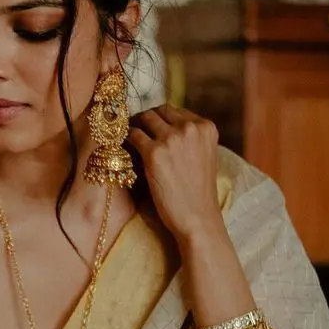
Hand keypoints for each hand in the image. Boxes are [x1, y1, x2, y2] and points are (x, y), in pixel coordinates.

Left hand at [126, 104, 223, 245]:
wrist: (198, 218)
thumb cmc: (198, 193)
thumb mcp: (204, 156)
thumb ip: (191, 139)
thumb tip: (165, 128)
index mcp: (206, 126)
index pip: (175, 111)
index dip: (160, 119)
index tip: (150, 128)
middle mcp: (190, 127)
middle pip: (159, 111)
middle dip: (146, 120)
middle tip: (135, 131)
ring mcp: (172, 138)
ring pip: (144, 119)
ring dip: (135, 127)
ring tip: (128, 139)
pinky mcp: (154, 152)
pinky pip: (132, 135)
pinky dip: (126, 139)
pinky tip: (122, 148)